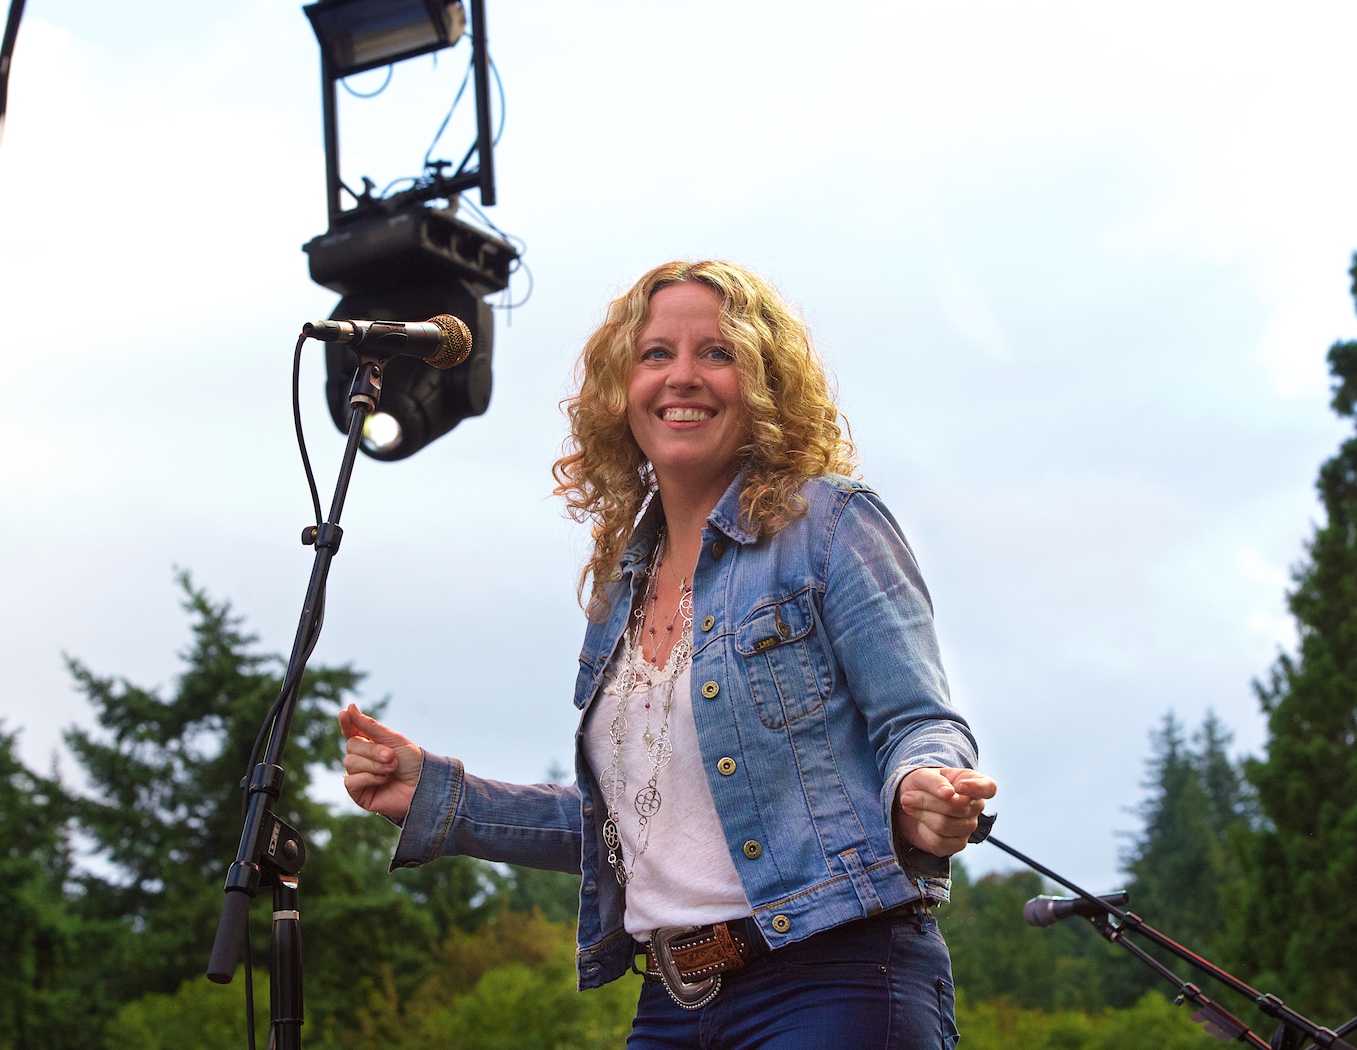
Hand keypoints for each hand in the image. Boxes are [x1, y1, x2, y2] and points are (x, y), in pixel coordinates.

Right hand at [339, 703, 423, 821]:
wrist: (424, 786)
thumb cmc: (412, 763)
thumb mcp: (393, 739)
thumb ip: (369, 726)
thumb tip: (349, 708)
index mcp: (370, 744)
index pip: (351, 731)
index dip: (346, 723)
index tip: (345, 713)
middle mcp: (362, 759)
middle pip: (351, 745)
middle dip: (373, 750)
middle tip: (392, 756)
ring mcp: (358, 776)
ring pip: (350, 762)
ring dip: (375, 765)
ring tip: (392, 769)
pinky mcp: (358, 793)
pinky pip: (350, 782)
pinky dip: (369, 778)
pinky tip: (383, 781)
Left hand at [894, 767, 996, 856]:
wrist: (907, 802)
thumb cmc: (920, 784)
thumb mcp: (923, 775)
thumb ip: (936, 782)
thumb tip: (949, 793)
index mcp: (974, 783)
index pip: (988, 788)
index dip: (976, 788)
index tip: (958, 786)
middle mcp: (976, 807)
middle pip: (956, 807)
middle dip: (926, 801)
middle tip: (907, 796)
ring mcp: (968, 827)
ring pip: (945, 825)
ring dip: (921, 814)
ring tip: (908, 805)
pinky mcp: (956, 845)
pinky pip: (940, 843)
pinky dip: (923, 832)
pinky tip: (920, 823)